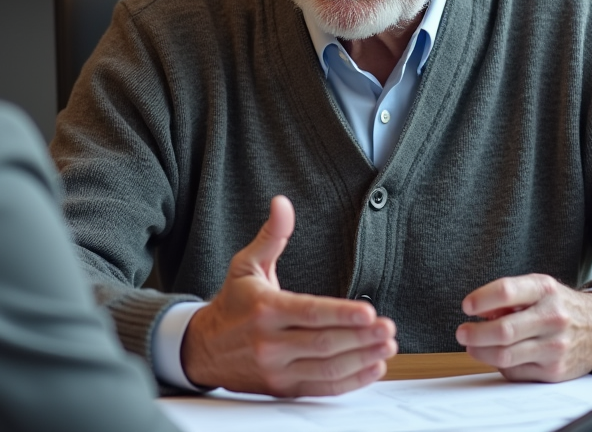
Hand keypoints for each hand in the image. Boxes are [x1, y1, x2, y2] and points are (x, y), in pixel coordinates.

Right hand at [181, 195, 397, 396]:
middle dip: (361, 337)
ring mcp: (277, 369)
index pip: (309, 313)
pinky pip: (322, 388)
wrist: (203, 349)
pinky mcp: (282, 388)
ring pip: (327, 368)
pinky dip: (350, 381)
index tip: (369, 312)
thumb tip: (282, 203)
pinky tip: (372, 368)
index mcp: (265, 309)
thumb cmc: (233, 303)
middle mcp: (270, 342)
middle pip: (324, 342)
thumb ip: (271, 235)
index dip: (342, 314)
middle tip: (389, 329)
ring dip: (362, 359)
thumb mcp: (246, 265)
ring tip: (387, 347)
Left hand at [455, 274, 591, 382]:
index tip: (467, 306)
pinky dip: (500, 364)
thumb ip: (508, 297)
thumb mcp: (538, 289)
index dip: (481, 299)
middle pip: (503, 330)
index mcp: (545, 290)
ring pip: (505, 356)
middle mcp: (553, 317)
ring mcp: (555, 346)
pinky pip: (515, 372)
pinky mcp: (554, 371)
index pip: (507, 291)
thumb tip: (478, 312)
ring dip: (480, 352)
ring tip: (472, 345)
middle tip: (461, 332)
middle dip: (475, 333)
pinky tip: (499, 356)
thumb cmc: (559, 306)